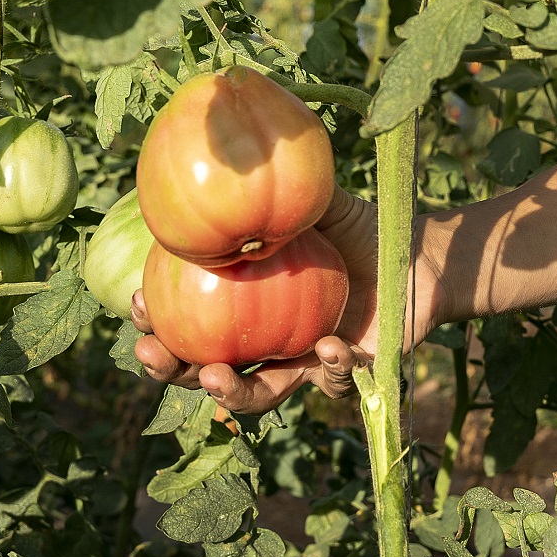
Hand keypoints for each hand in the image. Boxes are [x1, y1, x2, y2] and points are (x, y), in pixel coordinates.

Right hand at [130, 186, 434, 413]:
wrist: (419, 252)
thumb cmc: (358, 227)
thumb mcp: (313, 203)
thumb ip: (274, 190)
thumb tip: (227, 162)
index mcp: (247, 305)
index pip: (188, 321)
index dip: (156, 321)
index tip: (136, 302)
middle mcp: (269, 341)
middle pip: (208, 371)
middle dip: (172, 371)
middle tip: (152, 355)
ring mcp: (306, 364)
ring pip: (261, 394)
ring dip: (234, 394)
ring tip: (216, 378)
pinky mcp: (349, 374)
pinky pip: (334, 381)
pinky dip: (331, 366)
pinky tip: (326, 347)